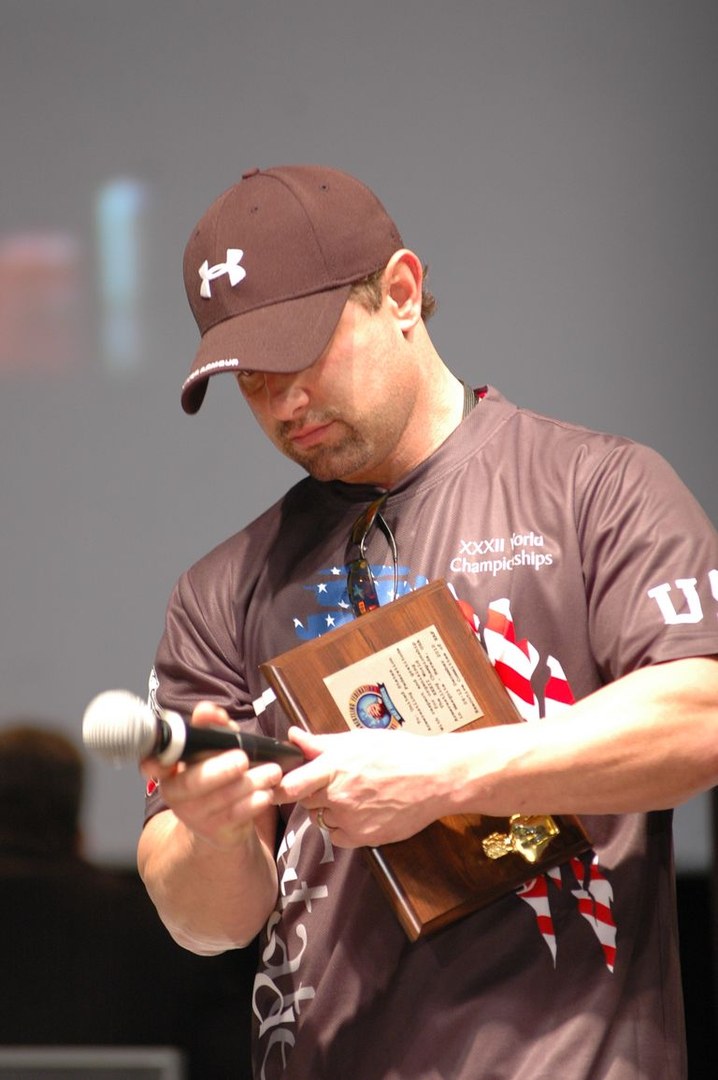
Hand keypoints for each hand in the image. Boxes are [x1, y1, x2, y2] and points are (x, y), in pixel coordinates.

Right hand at [140, 702, 282, 850]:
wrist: (223, 821)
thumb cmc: (217, 773)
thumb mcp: (218, 745)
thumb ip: (214, 726)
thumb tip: (208, 711)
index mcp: (169, 768)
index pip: (153, 763)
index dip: (153, 762)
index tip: (161, 760)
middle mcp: (175, 793)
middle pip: (191, 783)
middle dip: (219, 770)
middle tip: (243, 758)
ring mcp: (193, 815)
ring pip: (220, 799)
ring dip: (249, 783)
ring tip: (271, 772)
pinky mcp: (213, 831)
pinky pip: (234, 816)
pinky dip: (254, 803)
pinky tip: (266, 793)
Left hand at [274, 726, 455, 846]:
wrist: (435, 777)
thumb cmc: (399, 752)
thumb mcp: (358, 740)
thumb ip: (320, 743)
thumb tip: (292, 736)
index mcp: (334, 767)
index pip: (290, 786)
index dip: (279, 788)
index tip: (278, 787)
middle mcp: (339, 795)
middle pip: (305, 801)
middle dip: (313, 792)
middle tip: (334, 781)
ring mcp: (351, 819)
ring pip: (322, 819)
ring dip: (330, 810)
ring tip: (357, 794)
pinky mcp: (364, 837)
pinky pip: (338, 836)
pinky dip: (344, 827)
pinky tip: (363, 811)